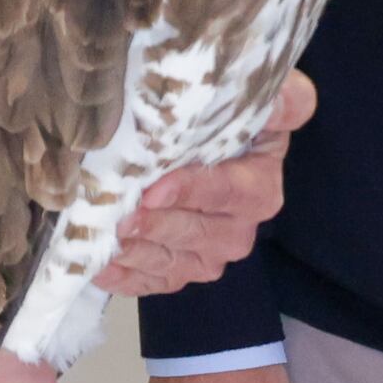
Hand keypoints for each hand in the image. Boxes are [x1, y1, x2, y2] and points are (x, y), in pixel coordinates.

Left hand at [99, 77, 313, 295]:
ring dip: (137, 254)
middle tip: (119, 217)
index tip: (154, 190)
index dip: (192, 192)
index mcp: (259, 187)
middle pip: (197, 233)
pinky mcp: (183, 269)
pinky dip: (127, 279)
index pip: (229, 191)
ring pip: (174, 262)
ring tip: (102, 241)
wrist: (211, 148)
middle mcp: (240, 227)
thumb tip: (275, 100)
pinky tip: (100, 268)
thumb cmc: (228, 122)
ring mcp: (211, 254)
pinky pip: (156, 282)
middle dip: (156, 226)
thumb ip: (283, 100)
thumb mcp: (259, 103)